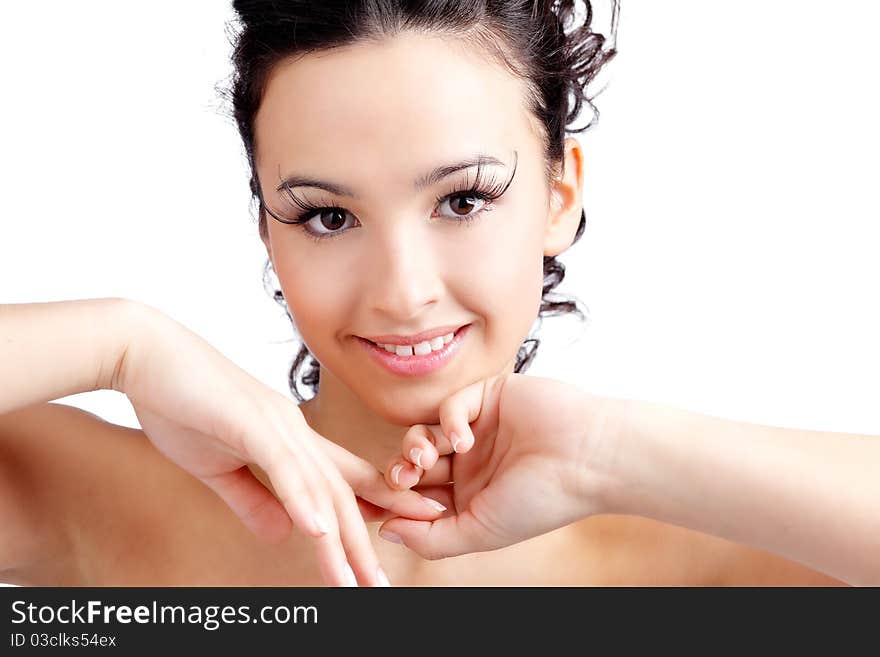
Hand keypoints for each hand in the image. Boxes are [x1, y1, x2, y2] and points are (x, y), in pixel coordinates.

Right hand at [112, 301, 442, 585]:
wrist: (145, 354)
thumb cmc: (180, 406)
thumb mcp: (218, 466)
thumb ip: (252, 499)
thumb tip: (283, 535)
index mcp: (290, 440)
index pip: (341, 479)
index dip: (371, 510)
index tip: (387, 548)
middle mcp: (295, 431)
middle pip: (341, 492)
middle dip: (361, 542)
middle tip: (378, 585)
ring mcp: (277, 424)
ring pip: (319, 486)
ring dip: (338, 537)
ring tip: (354, 578)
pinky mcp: (252, 422)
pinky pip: (284, 467)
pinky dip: (304, 501)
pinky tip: (320, 532)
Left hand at [378, 373, 623, 558]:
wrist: (588, 459)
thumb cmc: (542, 500)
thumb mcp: (481, 532)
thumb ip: (432, 539)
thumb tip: (387, 532)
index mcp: (469, 496)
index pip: (417, 497)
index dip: (392, 500)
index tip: (372, 506)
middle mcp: (469, 464)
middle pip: (413, 464)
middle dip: (398, 471)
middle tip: (400, 478)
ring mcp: (477, 429)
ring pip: (423, 433)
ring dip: (415, 446)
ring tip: (427, 459)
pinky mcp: (487, 397)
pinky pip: (448, 405)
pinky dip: (447, 422)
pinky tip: (464, 440)